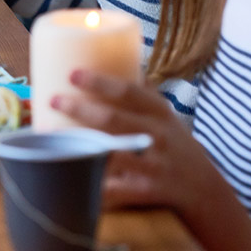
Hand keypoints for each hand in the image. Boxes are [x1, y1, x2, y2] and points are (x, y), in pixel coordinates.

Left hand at [50, 70, 221, 223]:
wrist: (204, 189)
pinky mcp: (144, 192)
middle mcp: (158, 137)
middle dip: (79, 109)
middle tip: (52, 99)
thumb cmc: (175, 144)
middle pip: (113, 120)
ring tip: (46, 136)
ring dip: (76, 146)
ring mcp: (152, 166)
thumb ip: (141, 93)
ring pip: (109, 154)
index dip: (100, 82)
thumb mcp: (165, 115)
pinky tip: (64, 179)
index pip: (129, 92)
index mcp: (160, 113)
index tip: (72, 74)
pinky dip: (89, 185)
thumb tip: (117, 58)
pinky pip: (111, 190)